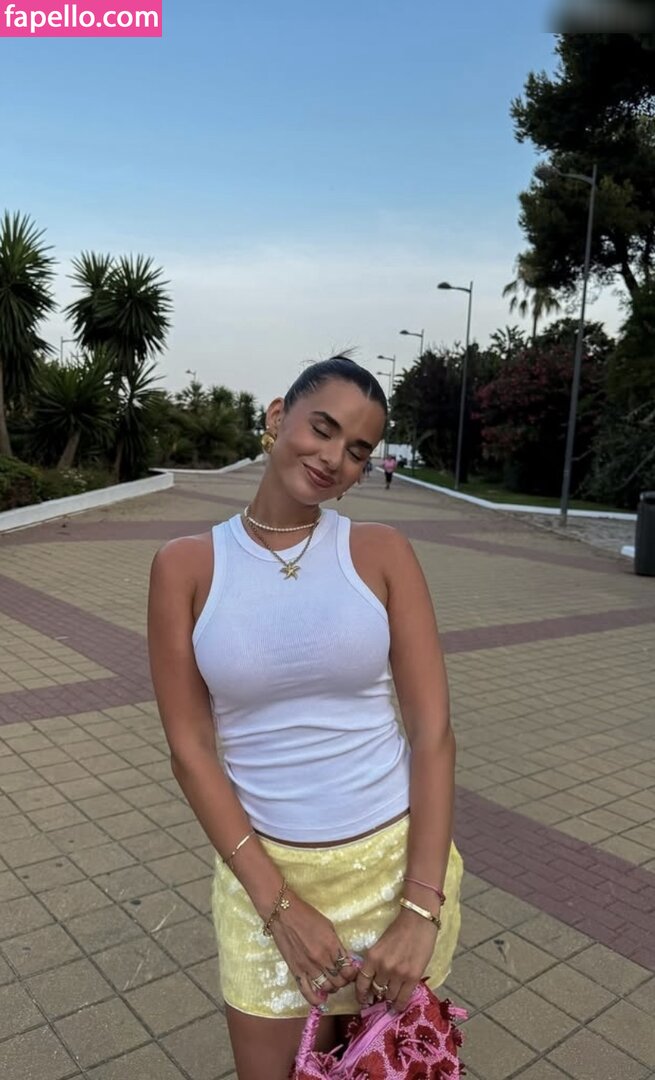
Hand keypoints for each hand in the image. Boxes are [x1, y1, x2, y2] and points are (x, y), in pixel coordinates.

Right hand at [270, 890, 358, 1005]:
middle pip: (339, 981)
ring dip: (332, 988)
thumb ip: (337, 944)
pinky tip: (321, 1001)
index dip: (352, 973)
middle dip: (344, 981)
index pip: (348, 969)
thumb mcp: (328, 926)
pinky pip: (306, 991)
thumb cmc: (307, 915)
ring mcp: (308, 966)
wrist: (283, 913)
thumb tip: (345, 959)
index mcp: (332, 945)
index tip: (351, 971)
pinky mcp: (296, 970)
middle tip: (342, 977)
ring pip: (326, 988)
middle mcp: (321, 959)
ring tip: (332, 984)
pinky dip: (315, 999)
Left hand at [355, 907, 438, 1011]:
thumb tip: (373, 981)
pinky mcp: (413, 977)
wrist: (418, 920)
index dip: (361, 995)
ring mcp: (398, 974)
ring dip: (389, 998)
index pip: (361, 983)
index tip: (362, 1000)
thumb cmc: (398, 929)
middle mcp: (383, 967)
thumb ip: (375, 962)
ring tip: (391, 998)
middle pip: (376, 990)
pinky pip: (403, 998)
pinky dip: (399, 1005)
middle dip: (377, 994)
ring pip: (389, 996)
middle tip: (380, 996)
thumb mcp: (380, 945)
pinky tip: (398, 1006)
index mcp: (372, 957)